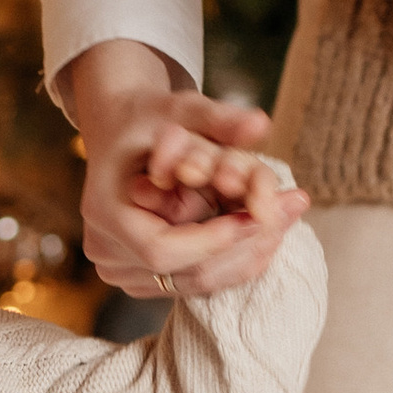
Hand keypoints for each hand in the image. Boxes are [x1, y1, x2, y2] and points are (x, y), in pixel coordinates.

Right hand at [66, 39, 304, 299]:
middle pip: (186, 273)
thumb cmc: (150, 119)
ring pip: (196, 284)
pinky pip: (194, 284)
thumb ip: (220, 118)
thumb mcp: (182, 108)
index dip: (215, 240)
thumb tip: (261, 124)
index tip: (258, 218)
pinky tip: (263, 236)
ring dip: (246, 257)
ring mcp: (119, 271)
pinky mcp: (139, 280)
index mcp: (103, 212)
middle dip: (244, 248)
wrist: (120, 135)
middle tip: (290, 214)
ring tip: (285, 222)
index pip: (162, 250)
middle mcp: (105, 250)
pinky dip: (232, 263)